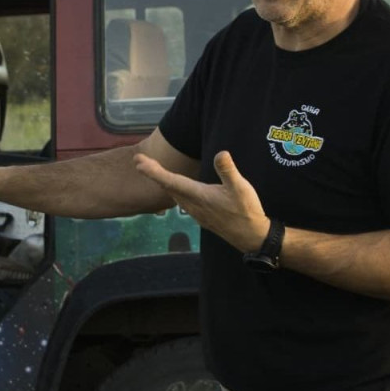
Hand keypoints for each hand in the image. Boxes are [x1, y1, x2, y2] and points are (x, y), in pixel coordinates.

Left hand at [133, 151, 269, 253]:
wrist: (250, 237)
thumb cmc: (246, 211)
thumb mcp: (241, 188)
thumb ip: (228, 171)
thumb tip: (221, 153)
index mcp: (198, 196)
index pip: (170, 181)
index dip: (153, 171)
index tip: (138, 162)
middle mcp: (192, 205)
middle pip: (167, 186)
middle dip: (152, 172)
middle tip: (138, 160)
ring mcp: (195, 212)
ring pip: (172, 194)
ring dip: (161, 181)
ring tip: (151, 169)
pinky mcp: (200, 215)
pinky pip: (179, 200)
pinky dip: (171, 189)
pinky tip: (173, 187)